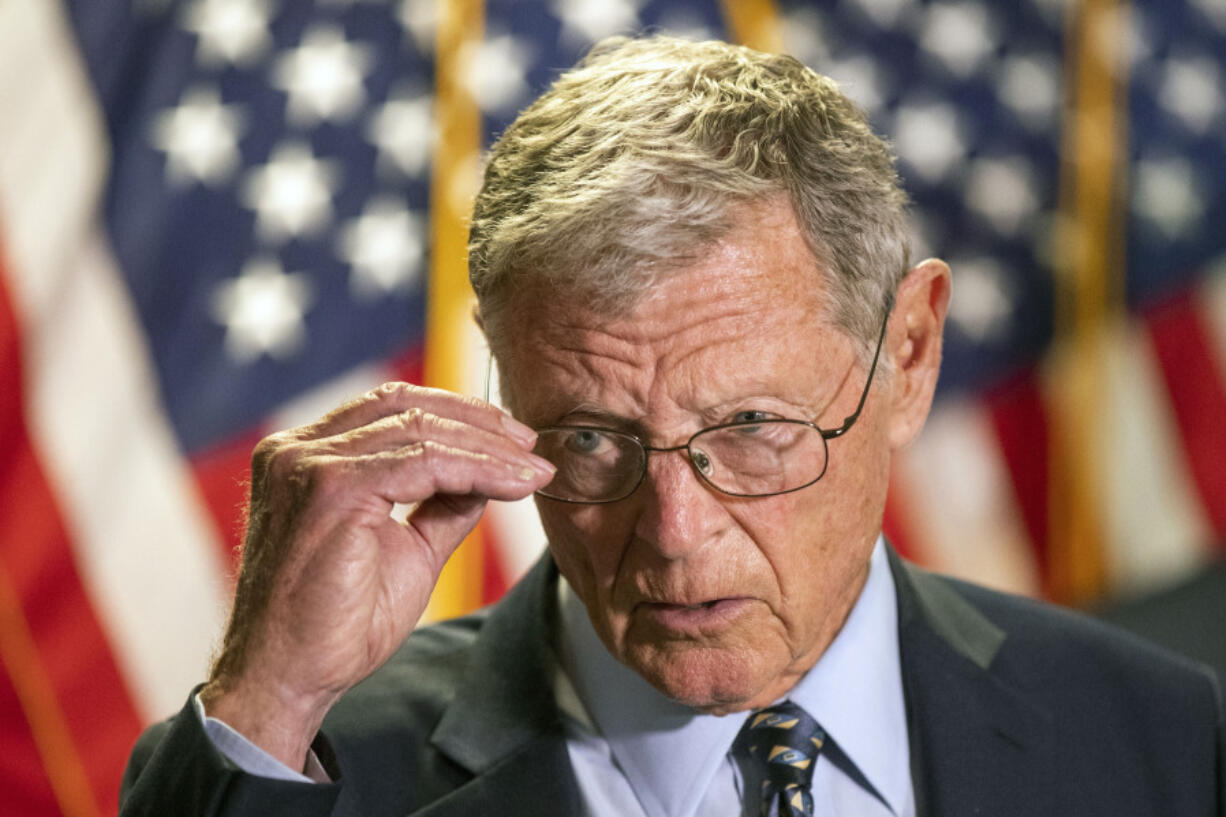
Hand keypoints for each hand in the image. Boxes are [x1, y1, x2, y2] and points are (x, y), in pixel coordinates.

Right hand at [198, 383, 553, 768]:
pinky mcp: (329, 489)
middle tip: (532, 449)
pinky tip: (511, 485)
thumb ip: (443, 504)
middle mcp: (298, 448)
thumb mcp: (407, 549)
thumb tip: (491, 473)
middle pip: (407, 407)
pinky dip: (476, 469)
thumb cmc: (336, 622)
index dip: (460, 414)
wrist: (289, 677)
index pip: (392, 406)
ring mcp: (308, 464)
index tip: (515, 441)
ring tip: (532, 471)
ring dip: (489, 450)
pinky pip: (422, 463)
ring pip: (420, 432)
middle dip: (481, 423)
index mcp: (308, 455)